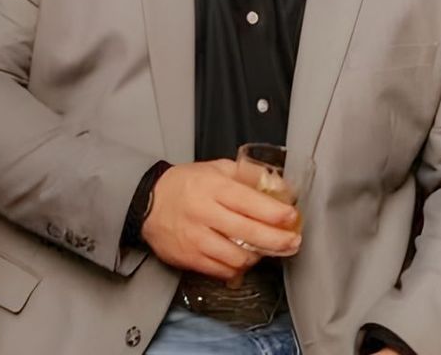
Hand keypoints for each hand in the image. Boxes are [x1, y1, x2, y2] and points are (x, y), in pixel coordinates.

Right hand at [139, 159, 300, 280]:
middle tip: (293, 242)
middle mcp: (204, 213)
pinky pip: (222, 270)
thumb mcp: (216, 169)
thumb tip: (281, 185)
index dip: (275, 212)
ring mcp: (195, 238)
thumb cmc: (186, 185)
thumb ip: (249, 174)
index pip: (250, 202)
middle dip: (278, 240)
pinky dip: (238, 268)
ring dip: (258, 256)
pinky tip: (243, 259)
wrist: (148, 204)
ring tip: (265, 250)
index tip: (292, 217)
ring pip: (238, 257)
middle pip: (249, 232)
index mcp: (213, 187)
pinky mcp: (189, 258)